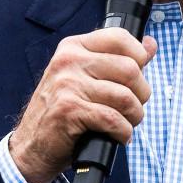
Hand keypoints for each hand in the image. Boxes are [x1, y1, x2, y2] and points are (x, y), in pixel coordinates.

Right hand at [10, 27, 156, 182]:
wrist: (32, 145)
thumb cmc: (64, 112)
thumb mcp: (86, 78)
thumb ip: (118, 59)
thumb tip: (150, 44)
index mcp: (74, 47)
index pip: (119, 37)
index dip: (139, 56)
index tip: (138, 75)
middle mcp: (69, 61)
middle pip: (130, 69)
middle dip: (142, 94)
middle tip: (133, 108)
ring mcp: (67, 84)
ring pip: (125, 97)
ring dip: (134, 116)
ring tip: (126, 124)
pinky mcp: (69, 110)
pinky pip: (114, 120)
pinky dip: (123, 132)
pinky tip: (118, 136)